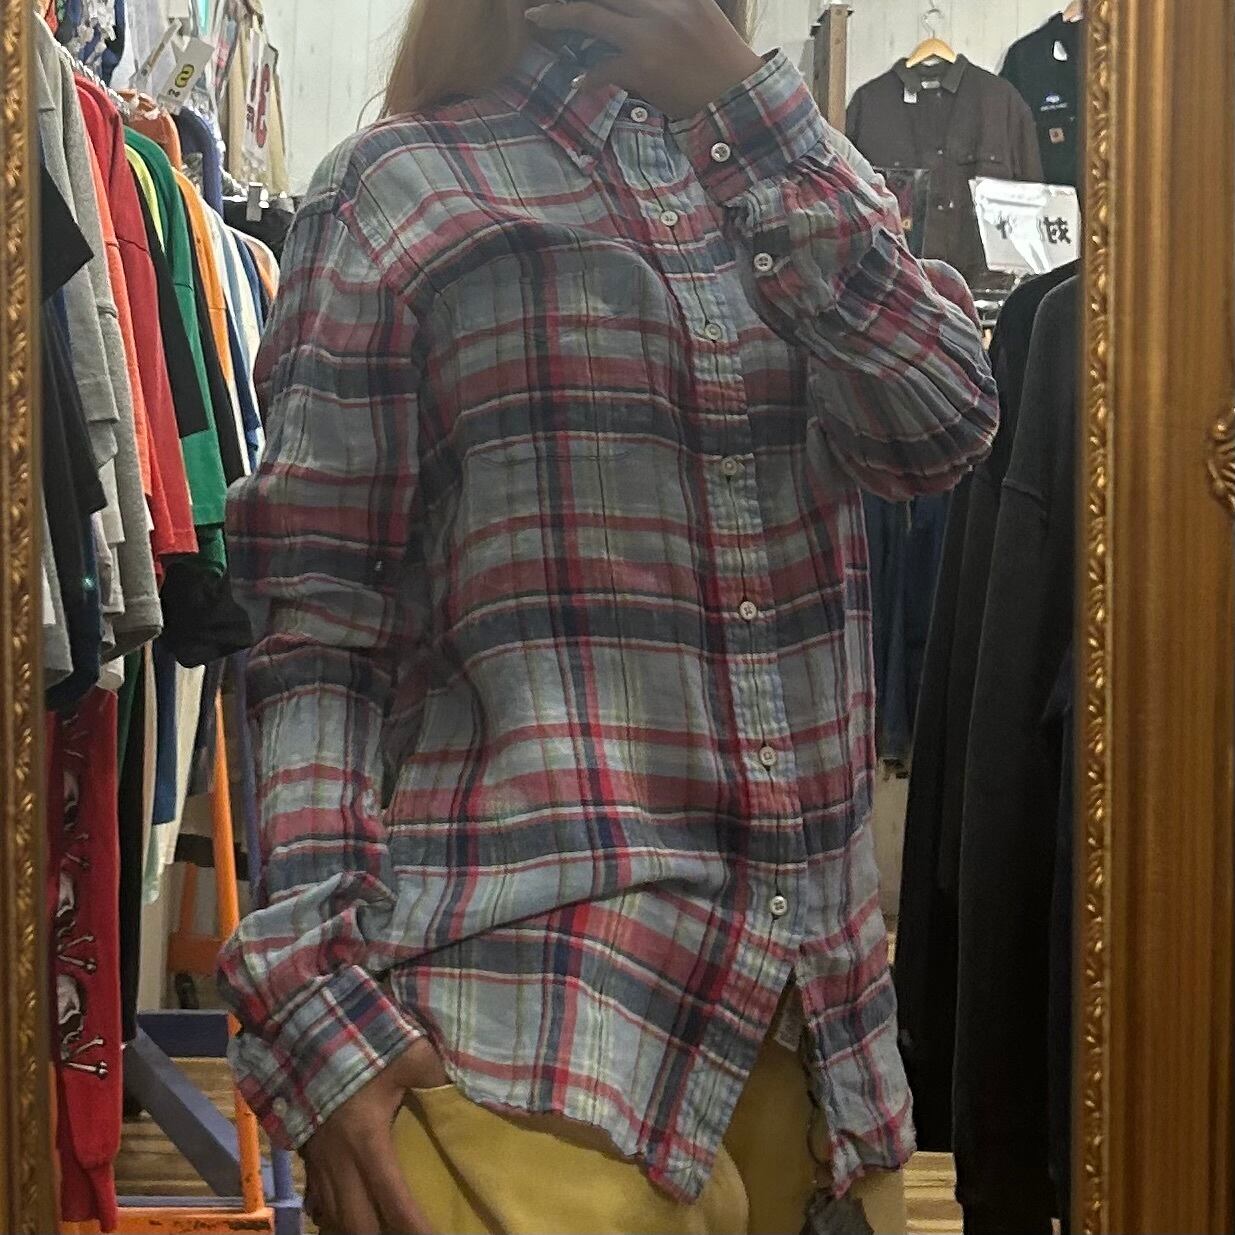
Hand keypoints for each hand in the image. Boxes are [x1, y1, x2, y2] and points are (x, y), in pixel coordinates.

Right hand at [301, 1039, 448, 1233]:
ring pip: (333, 1217)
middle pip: (358, 1224)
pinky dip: (330, 1215)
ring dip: (356, 1229)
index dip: (414, 1228)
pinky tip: (344, 1218)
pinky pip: (316, 1200)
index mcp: (368, 1142)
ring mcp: (319, 1161)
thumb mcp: (408, 1054)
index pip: (394, 1201)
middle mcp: (340, 1162)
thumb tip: (466, 1088)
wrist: (306, 1034)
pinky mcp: (307, 1152)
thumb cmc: (360, 1046)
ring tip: (381, 1231)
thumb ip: (436, 1074)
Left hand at [525, 0, 764, 118]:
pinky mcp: (643, 68)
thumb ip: (669, 4)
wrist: (736, 97)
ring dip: (557, 16)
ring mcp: (650, 35)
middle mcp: (661, 6)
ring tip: (538, 19)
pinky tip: (577, 82)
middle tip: (542, 1)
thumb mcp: (700, 13)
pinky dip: (586, 78)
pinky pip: (602, 68)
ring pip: (590, 16)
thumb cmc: (719, 61)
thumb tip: (633, 8)